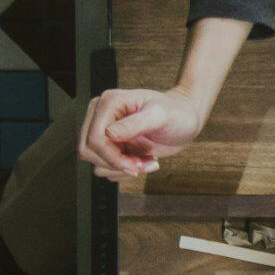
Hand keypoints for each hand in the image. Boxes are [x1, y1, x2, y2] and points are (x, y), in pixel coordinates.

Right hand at [78, 86, 207, 181]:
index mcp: (108, 103)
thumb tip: (110, 134)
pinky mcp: (111, 145)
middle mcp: (101, 116)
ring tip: (146, 160)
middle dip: (117, 163)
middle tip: (144, 163)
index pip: (94, 138)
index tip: (136, 165)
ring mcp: (104, 132)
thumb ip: (136, 124)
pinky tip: (142, 160)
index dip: (112, 157)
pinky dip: (123, 171)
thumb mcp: (161, 116)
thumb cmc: (177, 113)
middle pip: (88, 151)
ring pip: (95, 162)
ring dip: (122, 169)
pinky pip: (105, 167)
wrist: (186, 119)